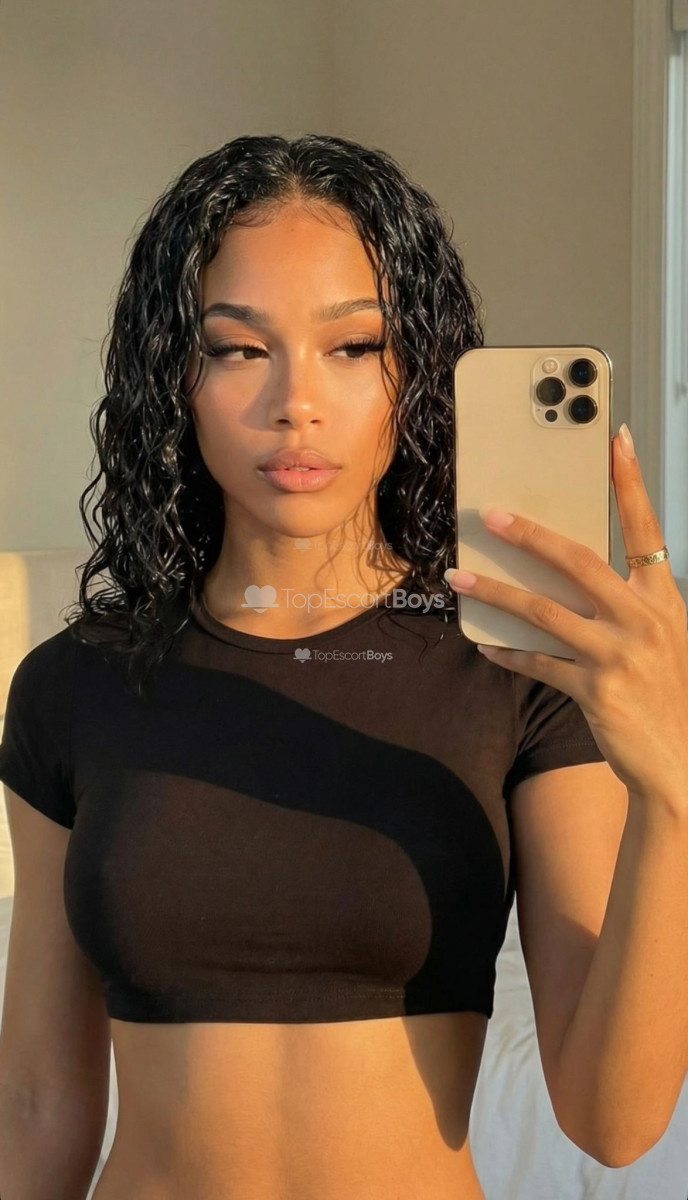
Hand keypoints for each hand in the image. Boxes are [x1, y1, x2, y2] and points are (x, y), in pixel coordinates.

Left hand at [444, 429, 687, 799]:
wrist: (682, 763)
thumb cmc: (667, 694)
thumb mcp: (662, 638)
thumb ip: (627, 604)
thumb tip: (569, 574)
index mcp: (664, 598)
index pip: (647, 528)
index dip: (630, 483)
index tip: (613, 441)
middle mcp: (644, 619)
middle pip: (579, 561)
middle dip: (530, 535)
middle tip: (490, 515)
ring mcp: (620, 654)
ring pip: (544, 611)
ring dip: (496, 592)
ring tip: (459, 578)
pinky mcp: (596, 689)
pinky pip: (538, 663)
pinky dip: (508, 652)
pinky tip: (484, 644)